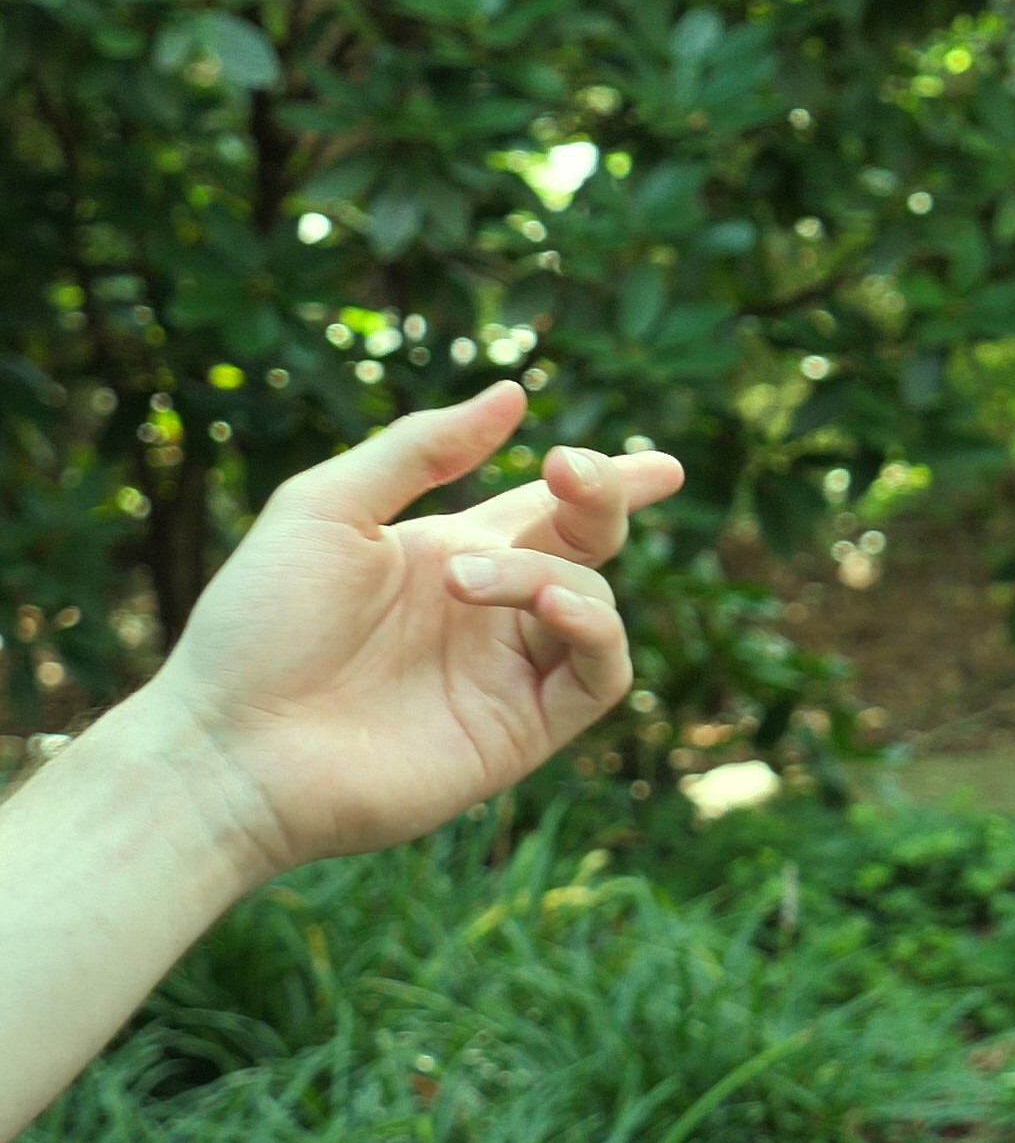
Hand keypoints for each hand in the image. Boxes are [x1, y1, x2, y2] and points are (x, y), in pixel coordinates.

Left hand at [137, 381, 685, 882]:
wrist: (227, 747)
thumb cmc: (257, 625)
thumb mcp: (324, 507)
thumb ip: (419, 448)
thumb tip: (514, 395)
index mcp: (448, 554)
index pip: (552, 510)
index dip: (611, 484)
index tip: (660, 465)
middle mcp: (489, 611)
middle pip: (590, 543)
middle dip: (605, 497)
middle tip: (574, 473)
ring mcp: (509, 671)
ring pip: (593, 599)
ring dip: (549, 570)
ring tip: (467, 581)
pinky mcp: (522, 729)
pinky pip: (601, 673)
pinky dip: (596, 629)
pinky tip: (550, 605)